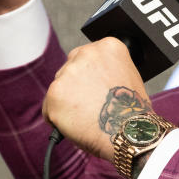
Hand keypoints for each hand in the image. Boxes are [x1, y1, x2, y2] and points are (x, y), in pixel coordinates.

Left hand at [43, 37, 152, 161]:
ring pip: (59, 88)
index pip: (87, 56)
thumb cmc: (130, 110)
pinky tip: (75, 124)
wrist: (127, 131)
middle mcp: (86, 53)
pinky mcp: (55, 93)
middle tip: (88, 104)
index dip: (90, 76)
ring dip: (67, 102)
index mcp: (108, 46)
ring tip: (85, 117)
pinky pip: (49, 107)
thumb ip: (106, 69)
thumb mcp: (127, 76)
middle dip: (75, 86)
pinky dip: (57, 118)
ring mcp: (68, 72)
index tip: (94, 87)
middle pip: (70, 68)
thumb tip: (89, 77)